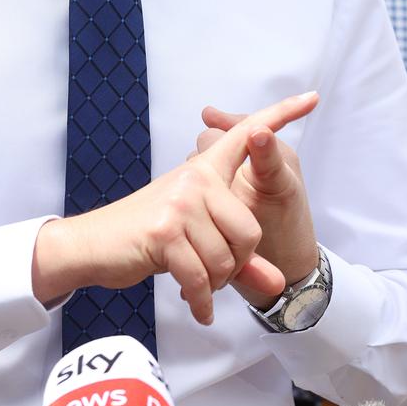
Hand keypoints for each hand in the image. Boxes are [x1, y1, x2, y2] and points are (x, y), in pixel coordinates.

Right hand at [33, 91, 317, 325]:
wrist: (93, 244)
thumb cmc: (144, 237)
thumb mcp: (196, 240)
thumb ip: (238, 257)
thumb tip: (275, 283)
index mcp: (203, 170)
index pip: (247, 135)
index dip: (281, 115)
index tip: (313, 97)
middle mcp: (195, 178)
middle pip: (247, 232)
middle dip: (235, 266)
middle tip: (210, 272)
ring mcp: (180, 202)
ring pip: (226, 259)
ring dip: (214, 284)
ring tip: (194, 281)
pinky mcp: (166, 230)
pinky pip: (201, 277)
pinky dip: (202, 301)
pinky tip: (199, 308)